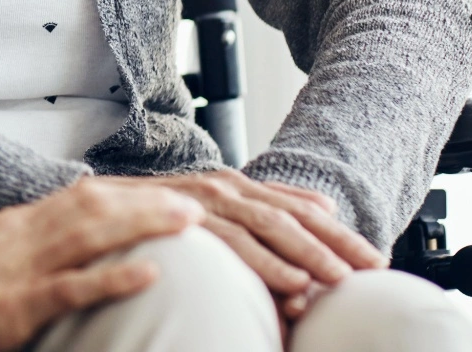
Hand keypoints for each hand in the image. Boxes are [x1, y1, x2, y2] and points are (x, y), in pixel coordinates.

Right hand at [0, 180, 204, 351]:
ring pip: (90, 237)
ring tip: (191, 223)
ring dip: (145, 226)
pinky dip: (112, 278)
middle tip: (201, 200)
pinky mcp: (9, 310)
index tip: (167, 192)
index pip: (77, 201)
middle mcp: (17, 240)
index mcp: (9, 231)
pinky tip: (149, 272)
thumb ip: (5, 257)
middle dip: (150, 203)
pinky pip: (69, 289)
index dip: (127, 195)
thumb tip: (39, 259)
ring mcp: (14, 272)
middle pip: (95, 209)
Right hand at [97, 171, 383, 315]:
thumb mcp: (221, 209)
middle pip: (289, 217)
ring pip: (264, 227)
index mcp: (238, 187)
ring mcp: (201, 201)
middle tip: (365, 271)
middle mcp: (223, 188)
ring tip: (333, 280)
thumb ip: (268, 207)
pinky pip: (229, 244)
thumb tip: (324, 206)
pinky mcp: (179, 219)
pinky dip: (263, 264)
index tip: (376, 260)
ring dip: (304, 255)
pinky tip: (289, 283)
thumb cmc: (164, 215)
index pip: (299, 210)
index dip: (340, 234)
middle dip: (331, 245)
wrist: (95, 204)